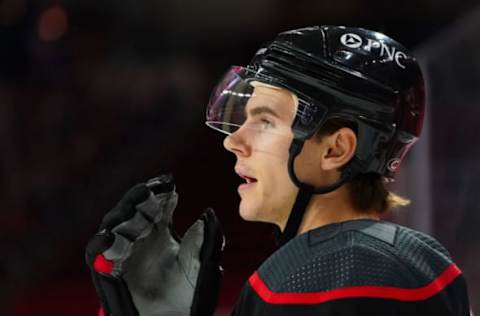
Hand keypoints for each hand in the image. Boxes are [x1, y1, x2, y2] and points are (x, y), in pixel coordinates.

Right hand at [85, 175, 223, 315]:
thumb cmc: (187, 292)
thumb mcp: (200, 266)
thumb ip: (203, 242)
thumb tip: (206, 214)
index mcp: (161, 228)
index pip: (158, 202)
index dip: (161, 190)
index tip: (170, 184)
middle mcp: (140, 235)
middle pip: (135, 207)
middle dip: (140, 198)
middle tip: (149, 192)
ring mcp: (124, 250)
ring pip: (116, 224)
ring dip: (124, 216)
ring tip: (134, 212)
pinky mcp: (109, 268)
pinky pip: (99, 252)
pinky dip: (103, 244)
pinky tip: (111, 239)